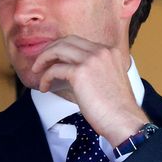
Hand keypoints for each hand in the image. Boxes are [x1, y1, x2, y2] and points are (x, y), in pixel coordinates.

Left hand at [30, 35, 145, 145]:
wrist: (124, 121)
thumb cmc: (117, 109)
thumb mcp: (110, 80)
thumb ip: (95, 71)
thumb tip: (72, 73)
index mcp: (110, 52)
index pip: (80, 42)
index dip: (63, 48)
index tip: (54, 57)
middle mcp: (101, 52)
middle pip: (67, 40)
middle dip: (51, 49)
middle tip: (41, 62)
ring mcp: (91, 60)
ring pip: (58, 49)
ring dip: (44, 59)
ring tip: (37, 71)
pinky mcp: (80, 73)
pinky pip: (55, 69)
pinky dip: (46, 77)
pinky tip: (44, 87)